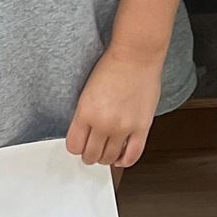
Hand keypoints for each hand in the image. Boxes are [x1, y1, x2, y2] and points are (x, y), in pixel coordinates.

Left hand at [68, 45, 164, 166]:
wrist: (136, 55)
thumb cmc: (113, 65)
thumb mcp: (87, 91)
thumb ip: (85, 115)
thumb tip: (85, 134)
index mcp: (86, 112)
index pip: (74, 146)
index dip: (76, 147)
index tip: (80, 145)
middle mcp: (103, 123)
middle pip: (90, 155)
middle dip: (89, 155)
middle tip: (92, 150)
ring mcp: (123, 127)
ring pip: (109, 158)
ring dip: (106, 158)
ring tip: (106, 152)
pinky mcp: (142, 127)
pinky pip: (132, 155)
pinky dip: (125, 161)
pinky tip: (121, 157)